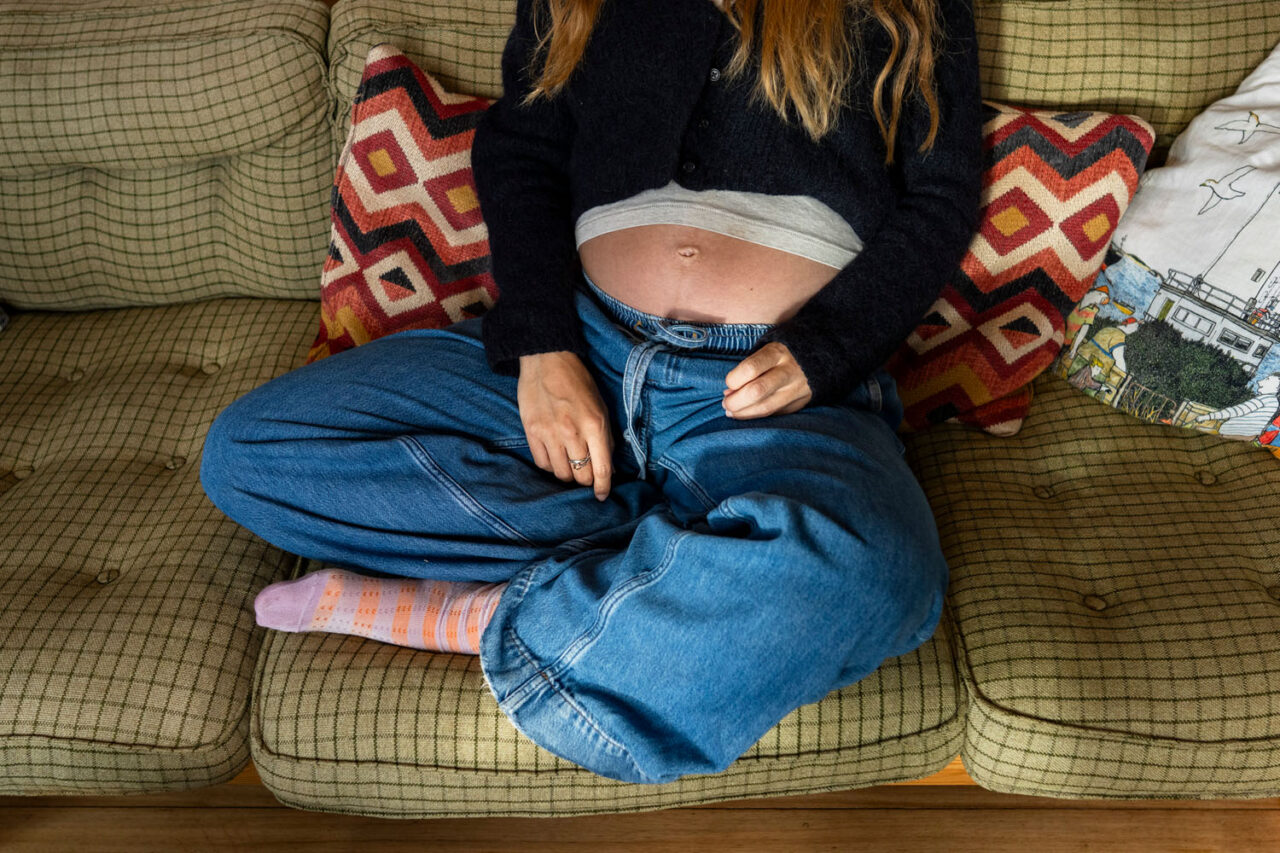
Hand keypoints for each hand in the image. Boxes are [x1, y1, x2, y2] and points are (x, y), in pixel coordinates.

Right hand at [517, 351, 613, 500]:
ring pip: (561, 473)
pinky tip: (555, 458)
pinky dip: (551, 466)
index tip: (602, 495)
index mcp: (595, 425)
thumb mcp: (601, 407)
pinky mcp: (532, 432)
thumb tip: (608, 466)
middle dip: (587, 480)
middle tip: (587, 475)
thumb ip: (605, 437)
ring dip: (568, 474)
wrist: (547, 359)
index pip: (602, 469)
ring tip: (571, 465)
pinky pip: (542, 463)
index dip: (604, 487)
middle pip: (581, 476)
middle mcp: (572, 432)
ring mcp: (549, 433)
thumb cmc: (578, 382)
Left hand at [722, 342, 812, 418]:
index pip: (750, 368)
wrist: (819, 354)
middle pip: (757, 391)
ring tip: (732, 412)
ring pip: (767, 408)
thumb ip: (748, 369)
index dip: (734, 380)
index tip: (728, 383)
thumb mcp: (766, 350)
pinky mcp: (802, 402)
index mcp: (777, 353)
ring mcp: (797, 389)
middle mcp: (789, 371)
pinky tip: (748, 414)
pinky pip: (776, 414)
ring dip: (744, 414)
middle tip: (725, 404)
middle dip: (736, 402)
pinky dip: (759, 416)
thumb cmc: (782, 353)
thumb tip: (729, 393)